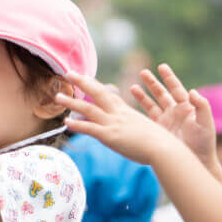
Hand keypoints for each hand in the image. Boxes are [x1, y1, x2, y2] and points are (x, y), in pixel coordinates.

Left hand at [57, 73, 174, 165]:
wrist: (164, 148)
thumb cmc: (160, 143)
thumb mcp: (146, 131)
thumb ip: (137, 130)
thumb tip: (136, 135)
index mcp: (127, 111)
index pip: (108, 95)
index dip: (95, 86)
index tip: (85, 78)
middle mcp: (118, 114)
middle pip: (97, 93)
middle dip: (82, 82)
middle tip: (69, 73)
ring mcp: (113, 124)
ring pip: (88, 109)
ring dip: (72, 102)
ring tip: (58, 97)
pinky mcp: (110, 136)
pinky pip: (90, 128)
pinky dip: (77, 124)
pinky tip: (66, 122)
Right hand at [132, 64, 216, 165]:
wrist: (198, 161)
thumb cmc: (205, 143)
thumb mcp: (206, 123)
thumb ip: (202, 106)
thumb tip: (193, 91)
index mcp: (187, 107)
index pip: (176, 89)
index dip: (169, 78)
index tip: (161, 67)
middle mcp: (175, 112)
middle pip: (162, 94)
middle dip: (152, 83)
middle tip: (143, 72)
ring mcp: (166, 122)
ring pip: (152, 105)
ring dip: (143, 96)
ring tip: (132, 87)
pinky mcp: (158, 131)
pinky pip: (147, 119)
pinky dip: (138, 112)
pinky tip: (130, 107)